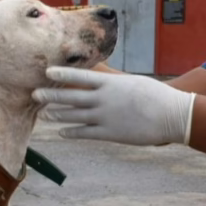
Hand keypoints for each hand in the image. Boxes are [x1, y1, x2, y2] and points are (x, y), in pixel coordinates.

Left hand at [32, 67, 195, 145]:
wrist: (171, 115)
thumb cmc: (155, 96)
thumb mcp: (133, 83)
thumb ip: (114, 84)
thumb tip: (101, 80)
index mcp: (110, 83)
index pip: (80, 76)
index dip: (62, 74)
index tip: (47, 72)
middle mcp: (104, 99)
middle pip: (71, 96)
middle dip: (51, 96)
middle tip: (35, 94)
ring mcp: (105, 117)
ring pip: (74, 115)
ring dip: (57, 114)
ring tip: (43, 114)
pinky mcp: (109, 133)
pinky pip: (85, 133)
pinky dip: (71, 132)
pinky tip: (61, 132)